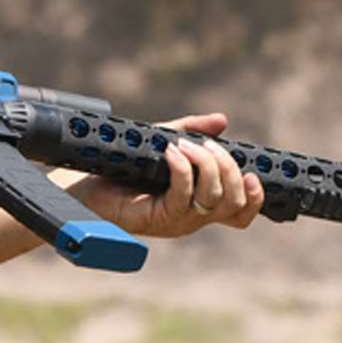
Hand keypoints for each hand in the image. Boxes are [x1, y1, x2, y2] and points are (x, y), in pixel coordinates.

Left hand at [65, 112, 263, 237]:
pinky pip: (183, 197)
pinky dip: (182, 170)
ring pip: (213, 201)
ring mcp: (176, 221)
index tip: (252, 174)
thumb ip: (192, 132)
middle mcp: (192, 217)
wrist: (84, 184)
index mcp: (200, 202)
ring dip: (206, 166)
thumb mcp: (161, 142)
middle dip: (228, 168)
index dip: (257, 198)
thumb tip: (222, 121)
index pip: (241, 213)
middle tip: (206, 145)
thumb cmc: (123, 166)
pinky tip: (170, 153)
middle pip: (234, 203)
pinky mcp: (156, 219)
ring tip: (184, 146)